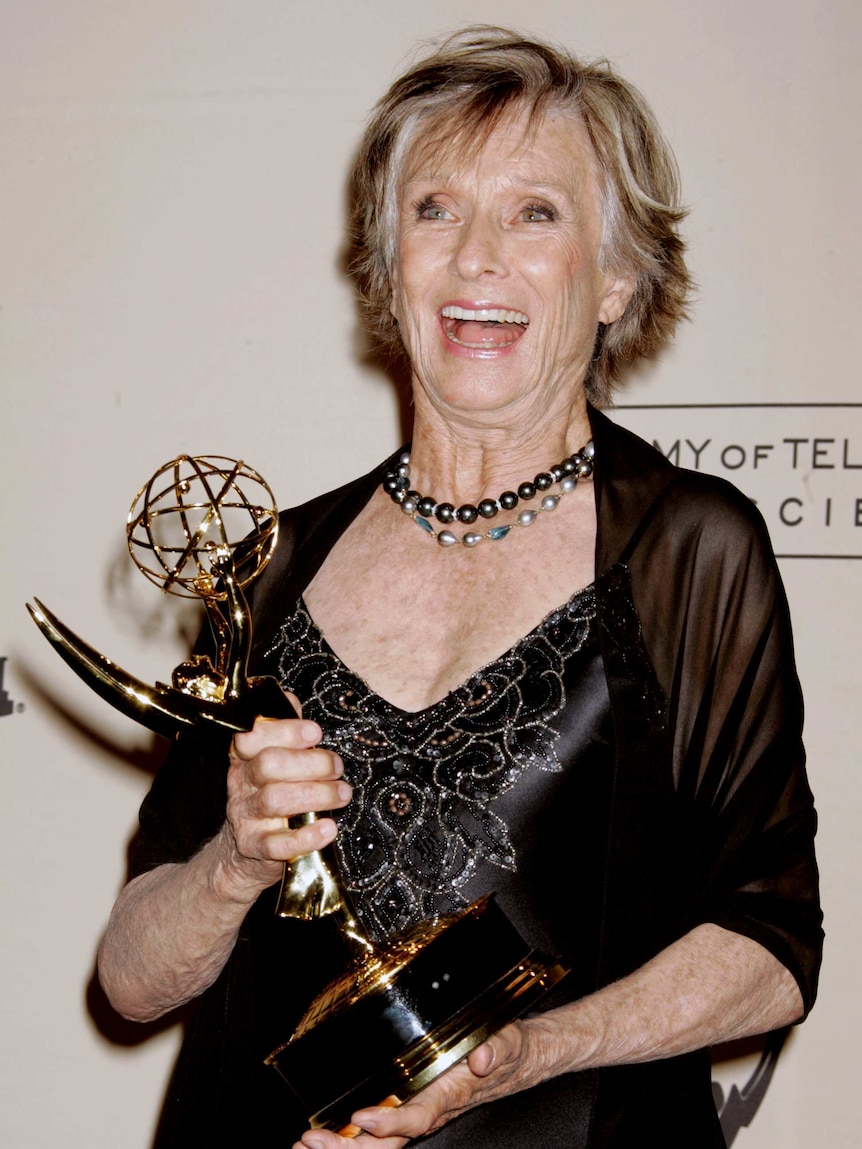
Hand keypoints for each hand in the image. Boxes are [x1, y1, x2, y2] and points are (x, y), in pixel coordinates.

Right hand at [223, 692, 350, 888]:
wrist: (243, 853)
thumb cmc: (269, 796)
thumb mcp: (273, 760)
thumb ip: (283, 731)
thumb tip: (289, 698)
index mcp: (245, 757)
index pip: (253, 736)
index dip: (284, 731)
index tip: (314, 732)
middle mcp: (241, 784)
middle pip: (268, 765)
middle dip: (310, 763)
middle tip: (338, 767)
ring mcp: (245, 817)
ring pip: (275, 800)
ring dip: (316, 795)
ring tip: (342, 794)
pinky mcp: (254, 848)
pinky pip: (278, 844)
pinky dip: (306, 836)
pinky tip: (328, 829)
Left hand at [293, 1021, 540, 1148]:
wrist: (514, 1062)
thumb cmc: (505, 1050)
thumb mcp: (505, 1041)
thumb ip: (495, 1048)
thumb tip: (481, 1059)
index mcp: (450, 1094)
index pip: (419, 1115)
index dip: (392, 1121)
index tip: (364, 1118)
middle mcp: (430, 1110)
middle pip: (389, 1141)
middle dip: (350, 1147)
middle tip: (312, 1142)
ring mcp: (418, 1113)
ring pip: (379, 1143)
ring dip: (342, 1146)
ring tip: (305, 1146)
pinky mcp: (409, 1109)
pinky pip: (377, 1134)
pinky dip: (348, 1139)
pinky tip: (320, 1140)